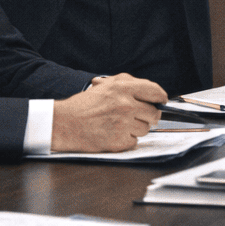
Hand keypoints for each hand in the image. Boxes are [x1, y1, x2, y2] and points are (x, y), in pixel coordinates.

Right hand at [51, 73, 165, 151]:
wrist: (63, 123)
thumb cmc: (83, 105)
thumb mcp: (105, 85)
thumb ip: (128, 84)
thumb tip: (151, 92)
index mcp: (123, 88)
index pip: (155, 91)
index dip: (160, 97)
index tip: (161, 101)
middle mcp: (126, 105)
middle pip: (154, 113)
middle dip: (147, 116)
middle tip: (136, 116)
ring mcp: (123, 124)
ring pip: (145, 129)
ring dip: (136, 128)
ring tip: (118, 124)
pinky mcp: (119, 141)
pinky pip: (134, 141)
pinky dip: (126, 140)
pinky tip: (113, 134)